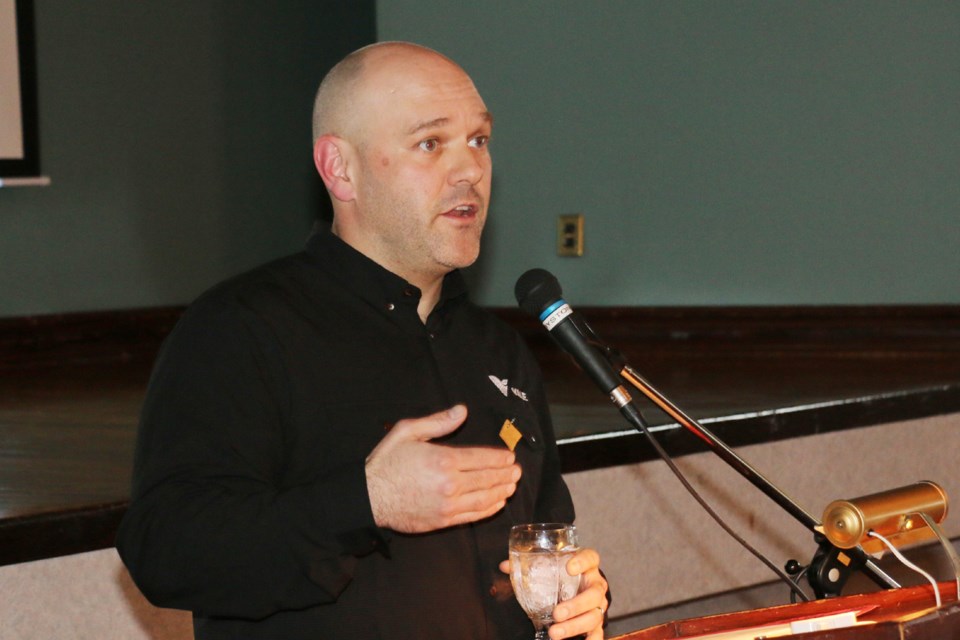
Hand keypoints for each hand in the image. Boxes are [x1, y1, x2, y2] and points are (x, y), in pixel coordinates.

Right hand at [366, 405, 520, 532]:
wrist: (369, 496)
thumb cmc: (387, 462)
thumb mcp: (408, 432)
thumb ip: (438, 422)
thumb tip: (462, 411)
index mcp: (443, 460)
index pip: (482, 458)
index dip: (499, 458)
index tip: (510, 457)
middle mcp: (449, 484)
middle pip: (487, 479)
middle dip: (506, 475)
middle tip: (517, 472)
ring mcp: (447, 505)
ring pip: (484, 499)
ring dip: (501, 492)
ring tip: (511, 486)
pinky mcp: (443, 521)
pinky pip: (472, 515)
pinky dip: (488, 509)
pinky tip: (496, 503)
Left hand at [498, 547, 608, 639]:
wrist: (580, 586)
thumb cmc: (563, 574)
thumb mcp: (549, 566)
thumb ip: (529, 565)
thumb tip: (504, 566)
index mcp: (587, 566)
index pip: (590, 558)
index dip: (582, 561)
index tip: (569, 567)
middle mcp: (596, 584)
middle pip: (593, 594)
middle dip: (575, 605)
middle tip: (556, 613)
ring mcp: (599, 604)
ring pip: (594, 615)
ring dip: (575, 626)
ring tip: (555, 632)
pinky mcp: (597, 621)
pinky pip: (598, 632)